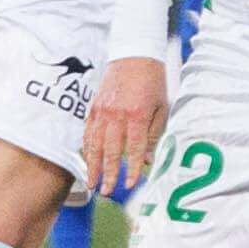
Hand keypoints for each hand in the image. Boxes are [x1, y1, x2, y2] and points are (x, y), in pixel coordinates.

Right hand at [83, 55, 170, 197]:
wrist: (134, 55)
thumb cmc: (153, 82)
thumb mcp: (161, 107)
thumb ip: (154, 135)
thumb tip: (147, 161)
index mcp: (137, 115)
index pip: (134, 149)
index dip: (131, 169)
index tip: (129, 186)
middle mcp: (117, 114)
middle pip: (111, 150)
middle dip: (108, 174)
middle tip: (106, 192)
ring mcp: (103, 110)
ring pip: (95, 143)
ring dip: (93, 165)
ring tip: (92, 183)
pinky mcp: (94, 106)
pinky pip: (88, 131)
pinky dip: (87, 147)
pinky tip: (87, 160)